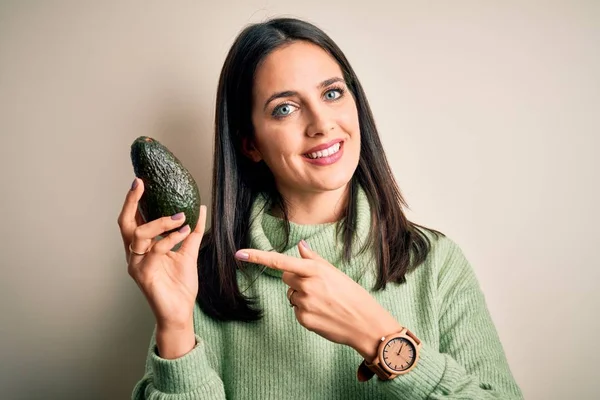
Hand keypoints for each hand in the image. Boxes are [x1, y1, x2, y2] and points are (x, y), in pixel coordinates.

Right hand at [117, 178, 206, 331]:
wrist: (180, 311)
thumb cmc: (180, 285)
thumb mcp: (189, 252)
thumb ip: (192, 232)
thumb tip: (200, 208)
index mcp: (142, 247)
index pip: (133, 219)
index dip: (133, 200)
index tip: (140, 180)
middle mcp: (134, 253)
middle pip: (125, 223)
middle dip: (131, 202)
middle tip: (141, 184)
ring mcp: (136, 263)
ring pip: (139, 233)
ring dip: (160, 222)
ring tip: (180, 216)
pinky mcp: (143, 273)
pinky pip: (155, 249)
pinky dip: (171, 238)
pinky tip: (184, 231)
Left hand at [235, 241, 401, 359]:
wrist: (365, 323)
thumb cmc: (352, 295)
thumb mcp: (335, 273)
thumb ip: (314, 260)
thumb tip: (300, 246)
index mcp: (314, 270)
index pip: (280, 262)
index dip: (258, 257)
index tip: (239, 253)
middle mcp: (306, 286)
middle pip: (285, 278)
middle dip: (296, 281)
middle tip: (318, 288)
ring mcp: (304, 304)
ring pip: (291, 295)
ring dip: (301, 297)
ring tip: (324, 302)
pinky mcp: (303, 319)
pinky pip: (296, 310)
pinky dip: (306, 311)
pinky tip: (322, 313)